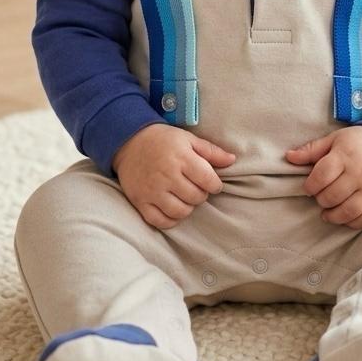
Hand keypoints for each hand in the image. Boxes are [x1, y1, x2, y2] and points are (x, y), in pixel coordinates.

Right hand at [112, 123, 235, 230]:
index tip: (211, 182)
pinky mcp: (140, 201)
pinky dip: (170, 219)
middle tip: (195, 187)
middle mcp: (167, 175)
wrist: (128, 141)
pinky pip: (161, 221)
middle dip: (201, 194)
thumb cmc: (163, 140)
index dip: (215, 184)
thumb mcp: (188, 139)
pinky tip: (172, 207)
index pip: (209, 180)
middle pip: (196, 198)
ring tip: (184, 196)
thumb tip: (233, 160)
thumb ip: (211, 151)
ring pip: (180, 212)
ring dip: (187, 207)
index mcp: (181, 158)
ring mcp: (152, 190)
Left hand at [285, 126, 361, 229]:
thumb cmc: (359, 142)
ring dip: (334, 216)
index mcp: (345, 155)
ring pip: (349, 211)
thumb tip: (288, 157)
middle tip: (320, 198)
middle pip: (333, 196)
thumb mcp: (334, 139)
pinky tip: (345, 218)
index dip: (310, 186)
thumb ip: (311, 150)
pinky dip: (353, 223)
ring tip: (328, 213)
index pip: (321, 176)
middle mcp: (360, 172)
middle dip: (321, 200)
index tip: (309, 188)